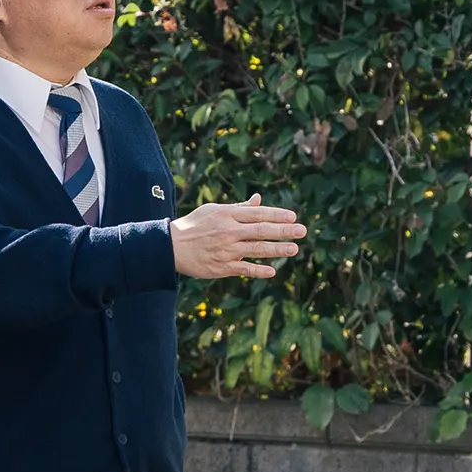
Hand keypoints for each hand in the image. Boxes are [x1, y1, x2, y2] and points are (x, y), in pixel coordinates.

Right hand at [171, 194, 304, 279]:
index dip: (276, 215)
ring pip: (256, 249)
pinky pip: (243, 268)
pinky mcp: (221, 267)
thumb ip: (239, 208)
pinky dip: (258, 270)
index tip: (292, 217)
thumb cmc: (194, 225)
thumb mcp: (214, 210)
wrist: (170, 247)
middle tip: (302, 231)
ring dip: (276, 250)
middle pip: (260, 230)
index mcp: (227, 215)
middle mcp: (228, 232)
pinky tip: (272, 271)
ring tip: (294, 249)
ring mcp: (226, 250)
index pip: (257, 214)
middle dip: (283, 231)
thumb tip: (259, 200)